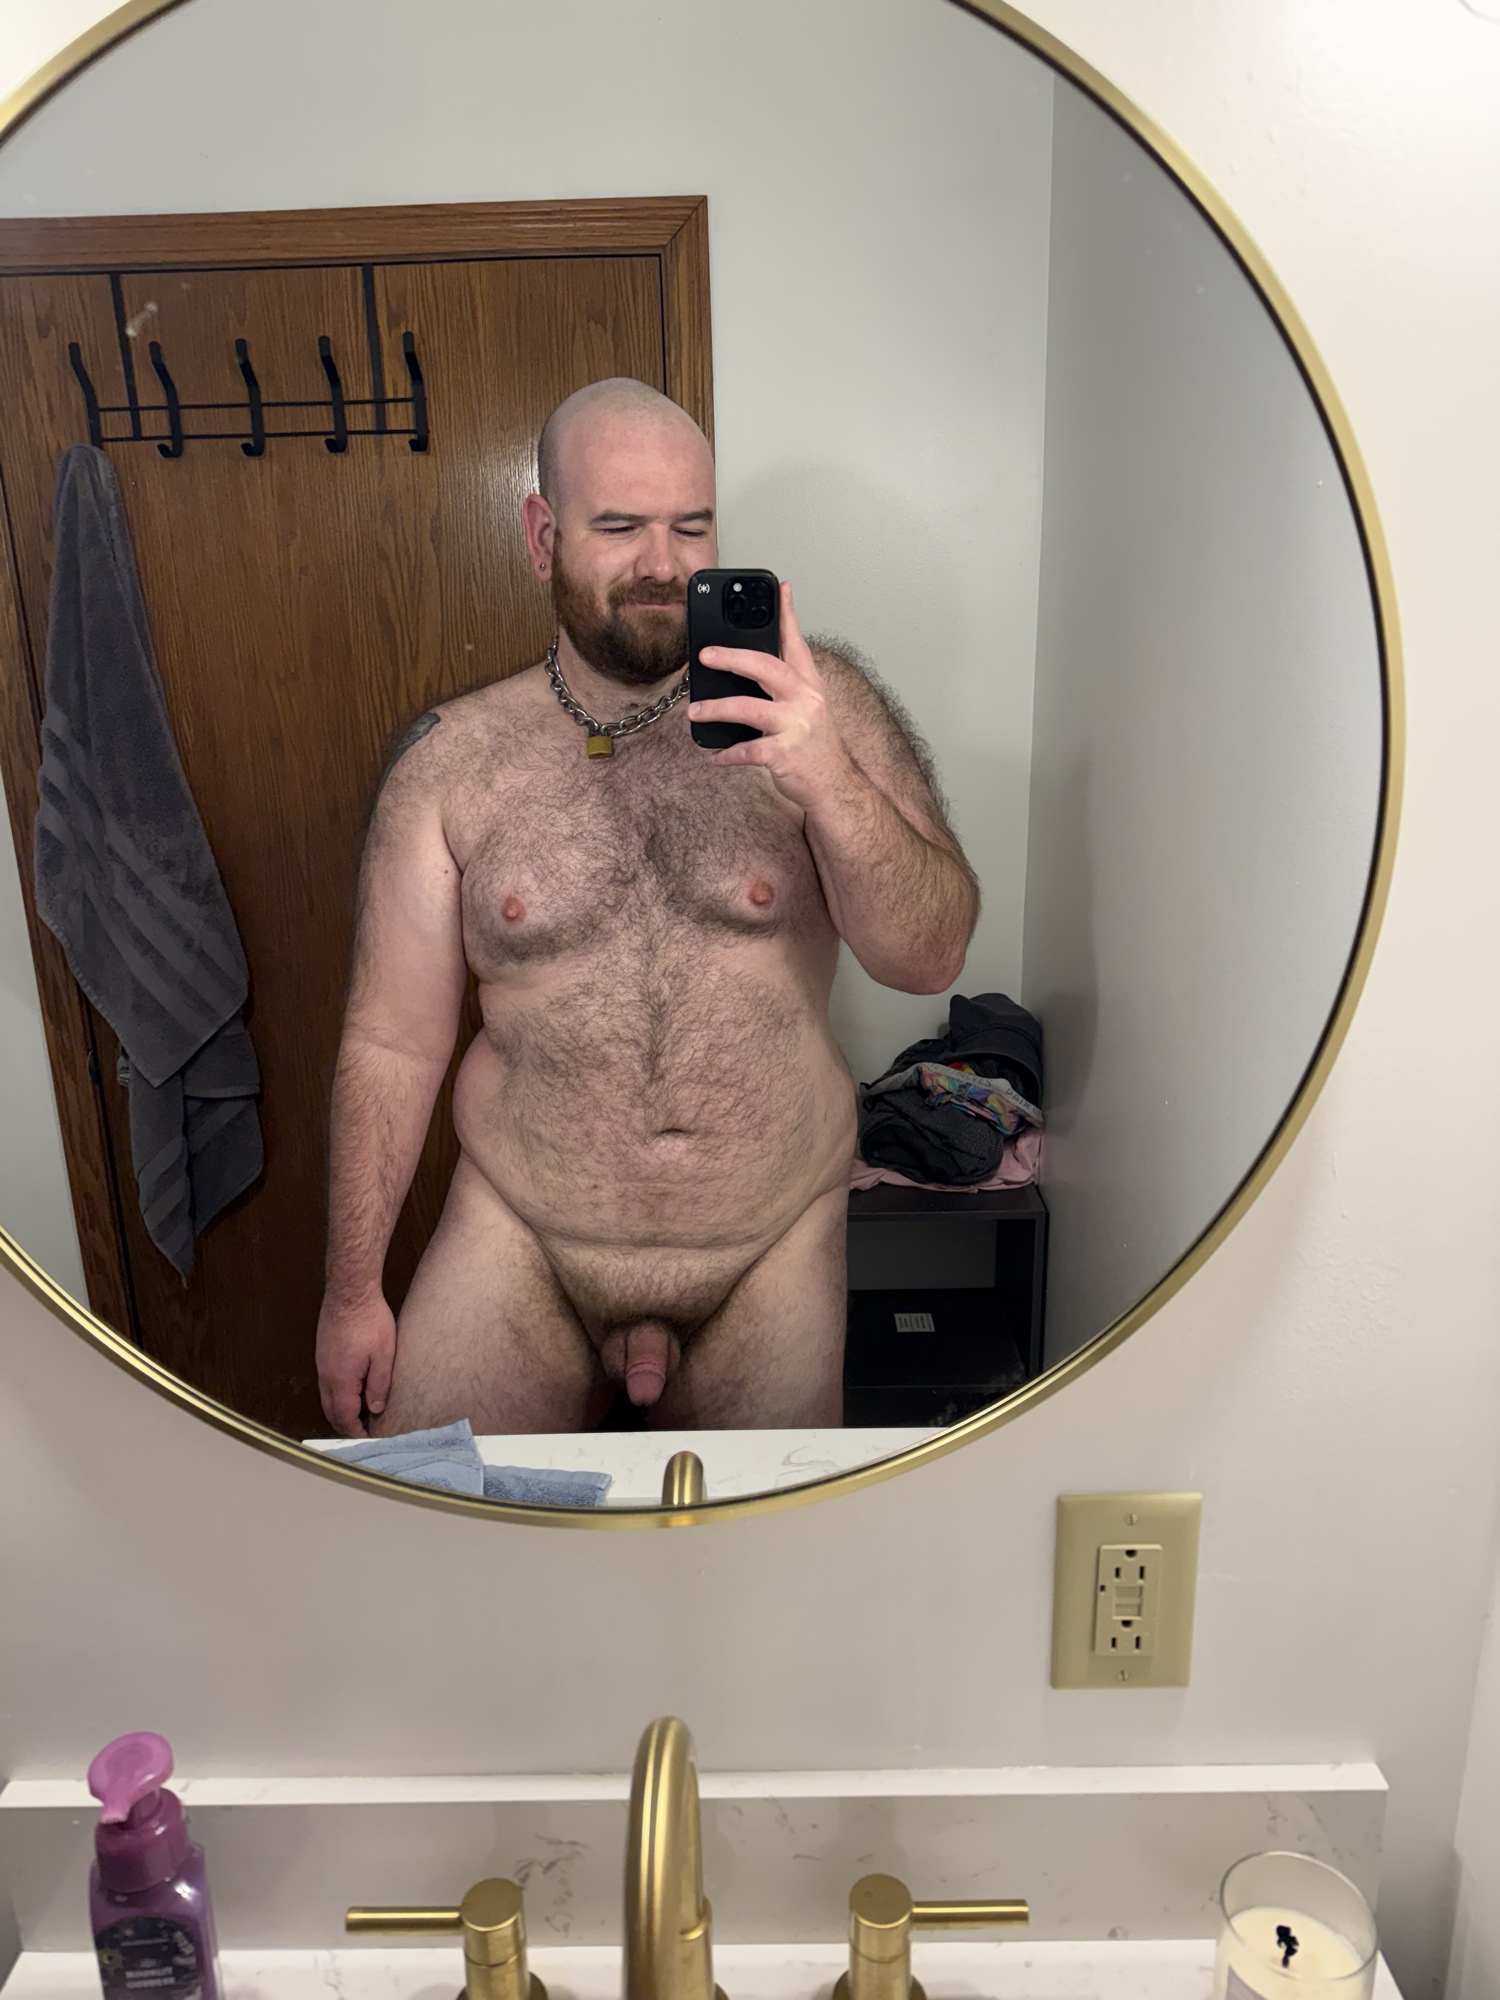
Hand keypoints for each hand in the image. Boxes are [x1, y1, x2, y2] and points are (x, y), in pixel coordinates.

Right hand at [316, 1292, 396, 1435]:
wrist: (350, 1292)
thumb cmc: (369, 1319)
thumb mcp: (384, 1355)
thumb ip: (379, 1385)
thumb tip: (375, 1409)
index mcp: (341, 1380)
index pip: (345, 1417)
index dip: (356, 1432)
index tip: (369, 1438)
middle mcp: (326, 1375)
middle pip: (332, 1412)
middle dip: (347, 1426)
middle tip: (365, 1432)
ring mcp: (322, 1364)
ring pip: (327, 1399)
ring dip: (342, 1411)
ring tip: (362, 1415)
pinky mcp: (323, 1354)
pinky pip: (327, 1384)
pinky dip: (338, 1396)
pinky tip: (354, 1391)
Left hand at [689, 583, 855, 811]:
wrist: (836, 786)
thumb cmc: (816, 747)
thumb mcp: (809, 710)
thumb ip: (786, 688)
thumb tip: (748, 672)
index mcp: (810, 686)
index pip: (797, 644)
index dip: (788, 615)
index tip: (782, 588)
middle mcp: (805, 700)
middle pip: (766, 667)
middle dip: (732, 657)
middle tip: (706, 654)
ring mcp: (796, 727)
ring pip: (748, 708)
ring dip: (716, 708)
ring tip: (694, 711)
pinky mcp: (784, 754)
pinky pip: (747, 750)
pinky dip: (727, 753)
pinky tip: (715, 754)